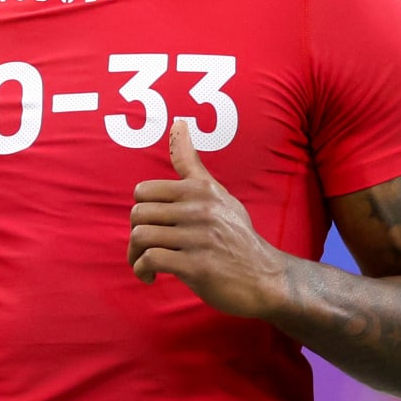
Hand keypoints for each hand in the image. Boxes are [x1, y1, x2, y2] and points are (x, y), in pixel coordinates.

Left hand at [128, 120, 289, 317]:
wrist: (266, 278)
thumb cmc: (237, 235)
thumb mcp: (218, 194)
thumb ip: (191, 164)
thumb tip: (178, 122)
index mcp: (201, 190)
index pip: (143, 191)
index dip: (141, 211)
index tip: (151, 226)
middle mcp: (200, 209)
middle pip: (138, 215)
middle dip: (135, 236)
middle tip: (145, 250)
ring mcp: (199, 238)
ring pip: (141, 237)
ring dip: (134, 256)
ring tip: (144, 264)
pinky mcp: (197, 266)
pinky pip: (151, 260)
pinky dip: (142, 270)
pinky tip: (151, 276)